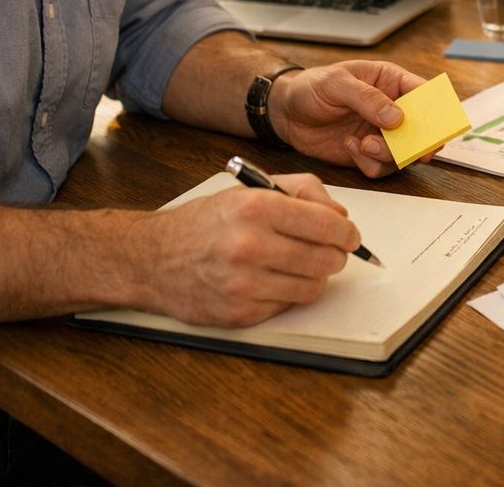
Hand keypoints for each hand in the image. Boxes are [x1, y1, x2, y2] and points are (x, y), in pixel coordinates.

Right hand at [141, 173, 356, 326]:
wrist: (154, 259)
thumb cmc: (207, 223)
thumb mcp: (252, 189)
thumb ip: (303, 191)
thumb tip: (341, 215)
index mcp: (256, 208)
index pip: (327, 225)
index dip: (347, 232)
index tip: (349, 235)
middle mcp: (250, 246)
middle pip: (326, 260)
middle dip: (335, 255)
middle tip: (330, 252)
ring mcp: (244, 284)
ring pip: (313, 288)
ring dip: (315, 277)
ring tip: (298, 265)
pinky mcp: (239, 314)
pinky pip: (288, 306)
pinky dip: (288, 294)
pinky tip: (272, 280)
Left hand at [271, 61, 426, 176]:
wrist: (285, 113)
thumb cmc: (311, 87)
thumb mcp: (336, 83)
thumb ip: (367, 98)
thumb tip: (397, 117)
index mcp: (390, 81)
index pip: (424, 93)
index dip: (436, 110)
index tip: (436, 127)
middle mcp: (391, 109)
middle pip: (422, 129)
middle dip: (419, 142)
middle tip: (414, 151)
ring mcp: (381, 133)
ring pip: (403, 153)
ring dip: (388, 154)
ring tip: (364, 144)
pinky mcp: (368, 153)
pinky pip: (381, 167)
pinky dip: (368, 163)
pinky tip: (350, 146)